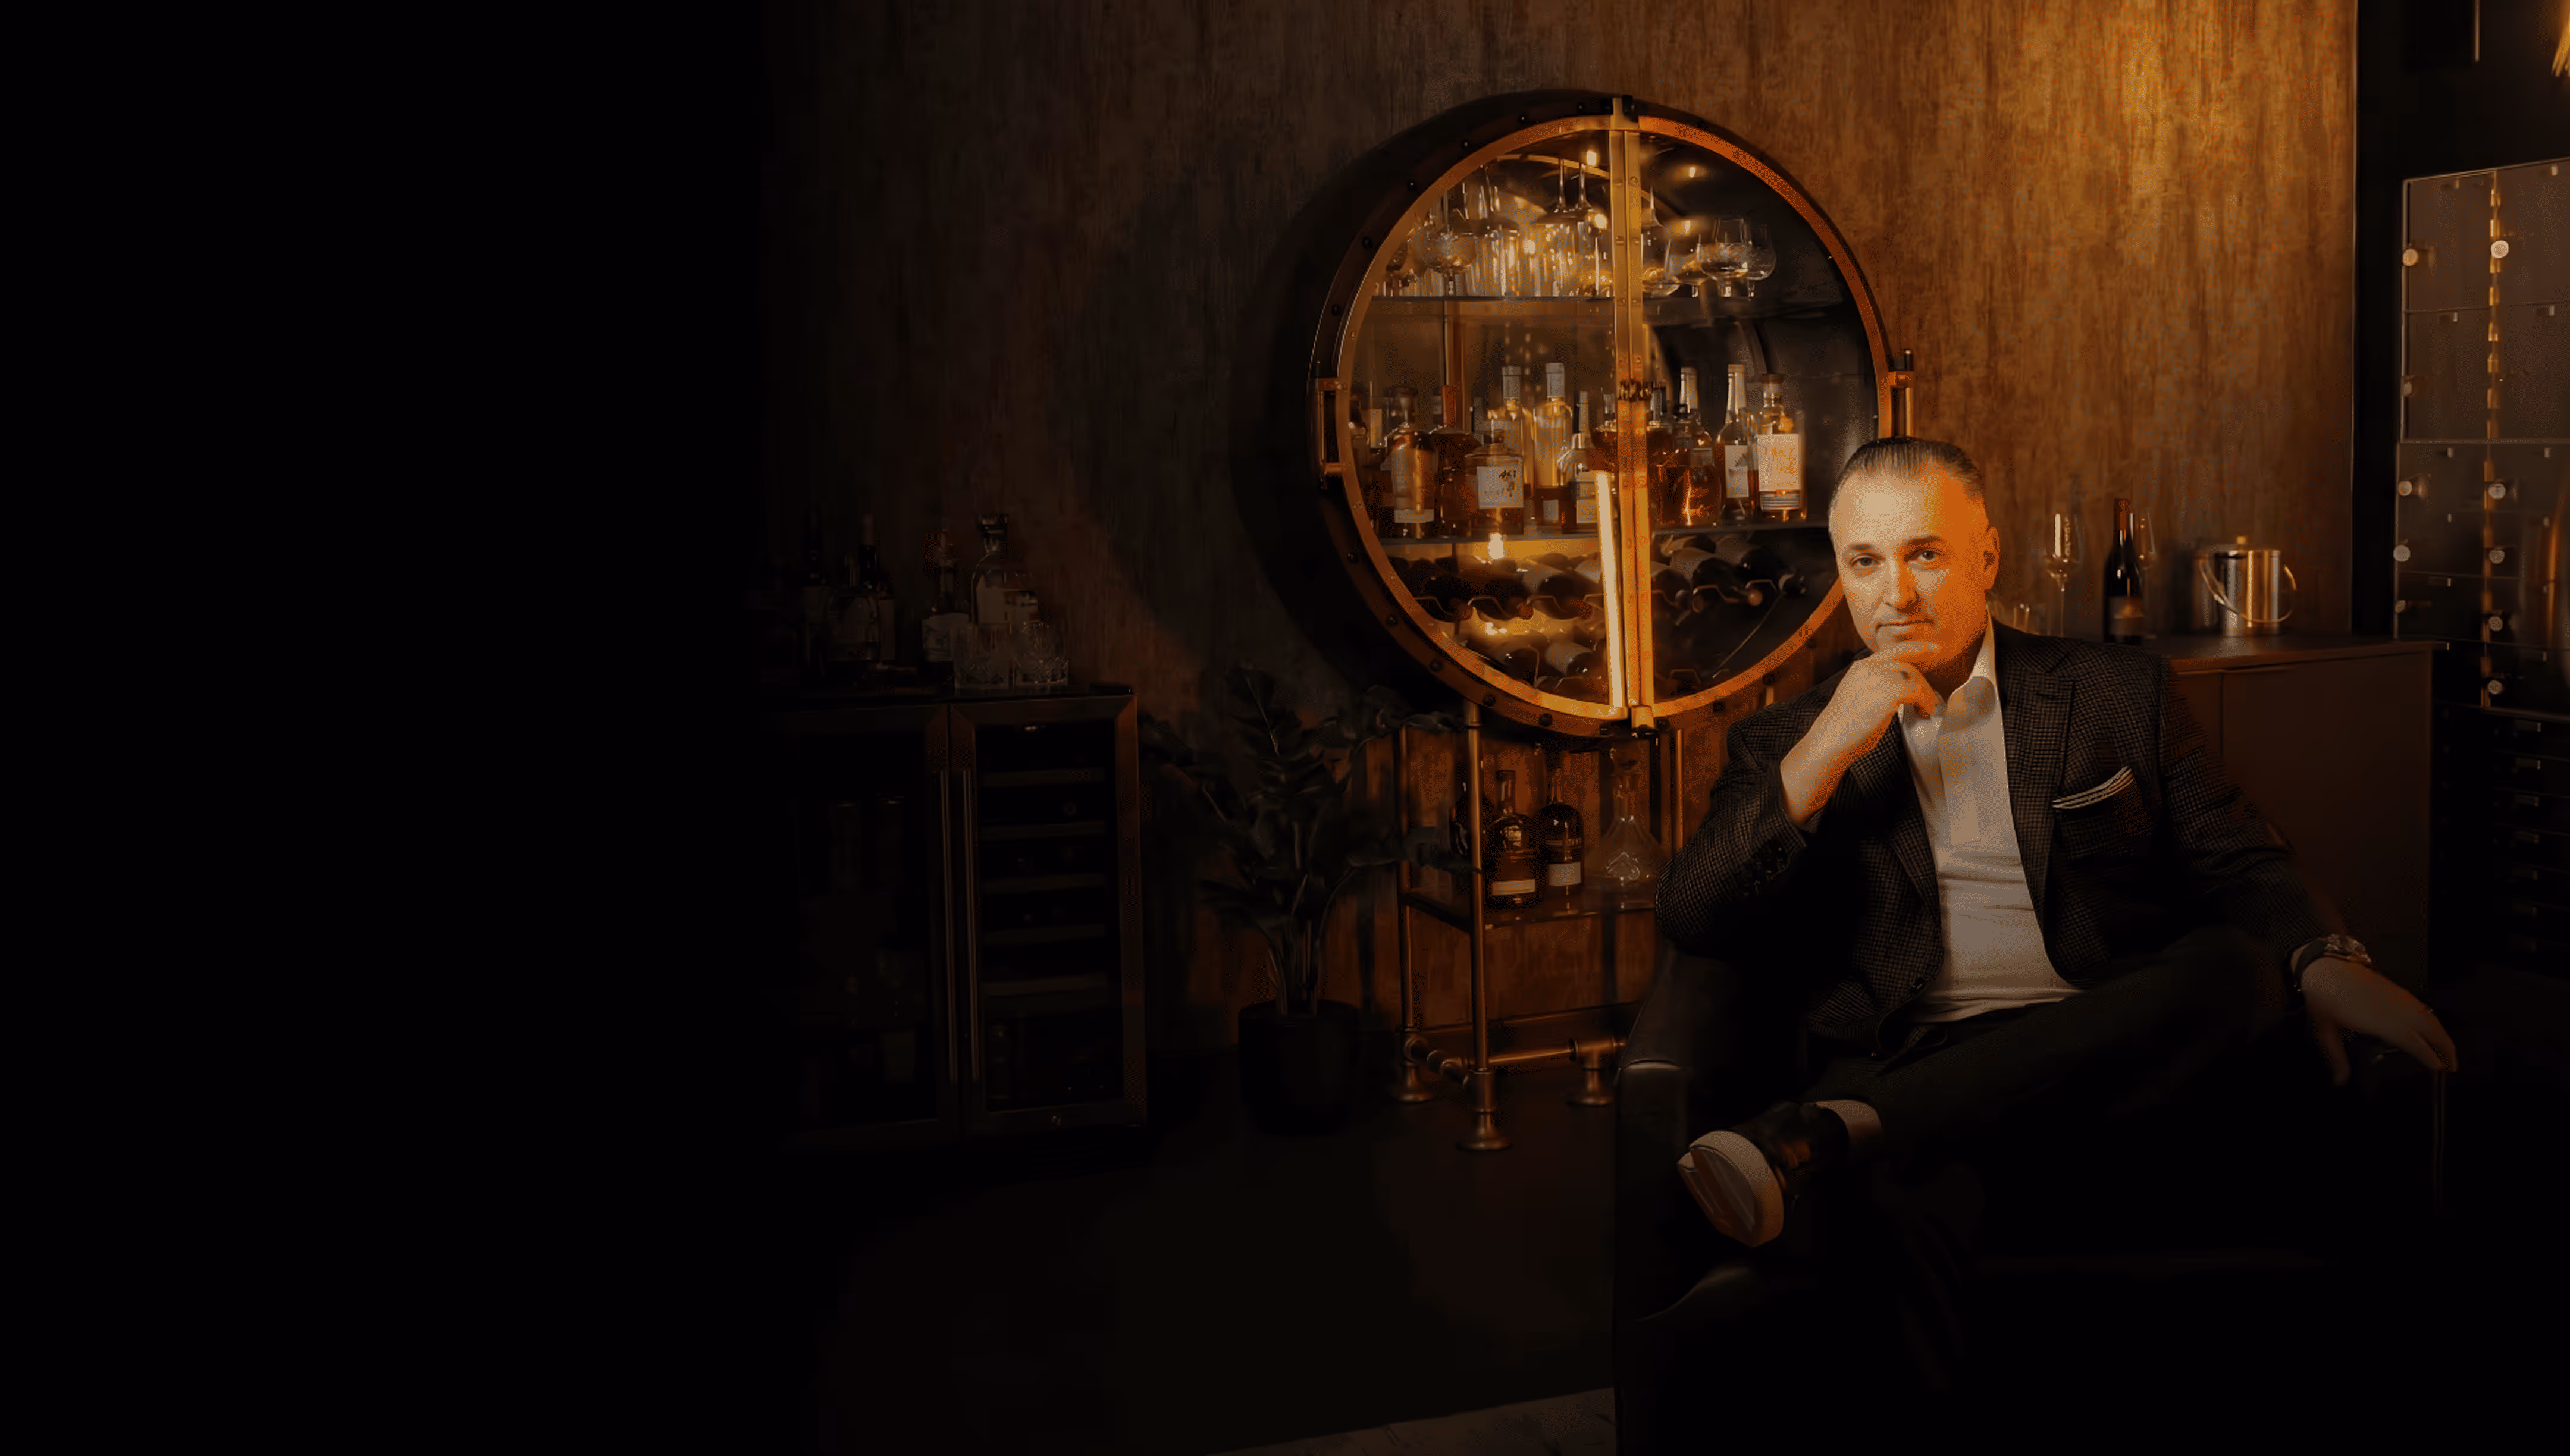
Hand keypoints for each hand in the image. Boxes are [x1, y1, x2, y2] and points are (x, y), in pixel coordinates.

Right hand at [1779, 639, 1944, 822]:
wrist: (1830, 740)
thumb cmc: (1843, 729)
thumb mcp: (1858, 697)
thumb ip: (1876, 688)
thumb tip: (1900, 694)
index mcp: (1860, 667)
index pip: (1894, 650)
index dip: (1918, 648)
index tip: (1934, 648)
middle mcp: (1869, 667)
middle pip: (1907, 666)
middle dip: (1923, 683)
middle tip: (1928, 700)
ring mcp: (1879, 677)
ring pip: (1915, 678)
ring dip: (1925, 695)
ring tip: (1924, 711)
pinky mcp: (1889, 691)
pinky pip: (1918, 692)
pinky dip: (1925, 703)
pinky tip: (1922, 714)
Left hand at [2303, 957, 2458, 1085]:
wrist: (2325, 965)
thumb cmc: (2323, 997)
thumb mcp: (2324, 1030)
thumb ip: (2335, 1057)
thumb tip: (2339, 1081)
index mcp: (2382, 1021)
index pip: (2414, 1042)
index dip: (2429, 1056)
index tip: (2439, 1069)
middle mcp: (2397, 1009)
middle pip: (2431, 1029)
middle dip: (2445, 1048)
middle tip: (2451, 1066)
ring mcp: (2399, 998)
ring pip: (2430, 1017)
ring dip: (2443, 1034)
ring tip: (2447, 1052)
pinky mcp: (2398, 990)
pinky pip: (2423, 1008)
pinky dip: (2434, 1021)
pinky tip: (2433, 1030)